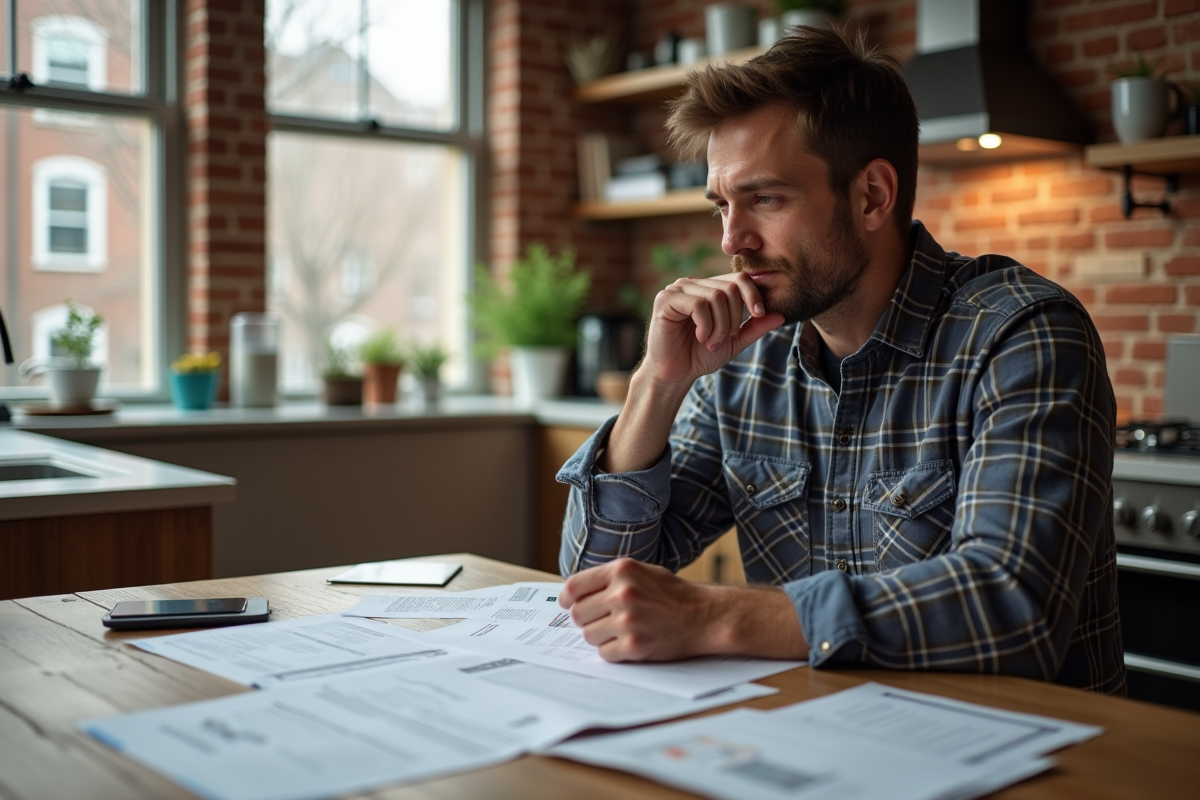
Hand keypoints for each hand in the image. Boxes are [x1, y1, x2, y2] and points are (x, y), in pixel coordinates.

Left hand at [559, 558, 807, 661]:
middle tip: (603, 620)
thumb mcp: (643, 571)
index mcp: (622, 570)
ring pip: (588, 635)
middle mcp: (623, 593)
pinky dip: (612, 651)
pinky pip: (604, 653)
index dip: (566, 598)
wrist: (705, 616)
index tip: (565, 605)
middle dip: (587, 619)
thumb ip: (611, 578)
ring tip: (621, 631)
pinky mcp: (635, 646)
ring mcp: (628, 621)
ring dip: (600, 636)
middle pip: (578, 614)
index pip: (574, 586)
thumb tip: (575, 592)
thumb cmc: (673, 594)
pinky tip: (629, 643)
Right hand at [599, 273, 784, 473]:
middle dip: (734, 318)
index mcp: (709, 289)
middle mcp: (693, 284)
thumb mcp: (734, 341)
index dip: (753, 294)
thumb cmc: (700, 356)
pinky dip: (705, 325)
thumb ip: (755, 327)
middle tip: (723, 339)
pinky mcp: (665, 299)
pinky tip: (700, 337)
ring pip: (716, 296)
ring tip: (711, 342)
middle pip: (730, 288)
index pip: (738, 278)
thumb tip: (781, 315)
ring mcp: (678, 289)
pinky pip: (698, 304)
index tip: (759, 315)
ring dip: (720, 326)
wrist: (675, 374)